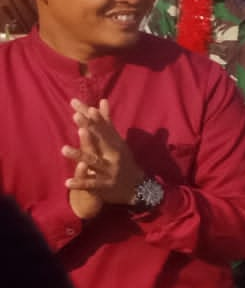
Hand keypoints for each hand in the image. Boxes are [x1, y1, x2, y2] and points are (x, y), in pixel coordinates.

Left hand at [61, 99, 145, 215]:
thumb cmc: (123, 160)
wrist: (137, 187)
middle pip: (99, 139)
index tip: (79, 104)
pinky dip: (80, 183)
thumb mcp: (117, 141)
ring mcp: (109, 169)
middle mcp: (112, 154)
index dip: (91, 115)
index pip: (101, 126)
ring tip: (63, 148)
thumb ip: (107, 122)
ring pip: (93, 161)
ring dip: (79, 155)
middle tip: (75, 116)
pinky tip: (67, 182)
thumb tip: (102, 100)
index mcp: (113, 143)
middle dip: (88, 128)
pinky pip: (91, 184)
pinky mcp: (105, 185)